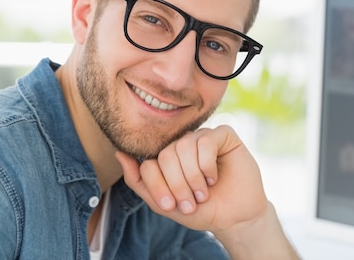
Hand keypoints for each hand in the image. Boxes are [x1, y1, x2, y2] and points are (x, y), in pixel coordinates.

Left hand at [115, 125, 267, 233]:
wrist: (234, 218)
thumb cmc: (200, 210)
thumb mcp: (163, 202)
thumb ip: (138, 180)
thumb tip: (119, 153)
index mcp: (167, 157)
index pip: (149, 163)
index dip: (159, 186)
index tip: (172, 206)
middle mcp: (183, 144)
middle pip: (166, 155)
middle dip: (177, 184)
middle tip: (191, 203)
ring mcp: (202, 137)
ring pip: (185, 146)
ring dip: (193, 177)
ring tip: (203, 192)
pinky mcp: (223, 135)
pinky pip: (206, 141)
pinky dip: (207, 165)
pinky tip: (214, 177)